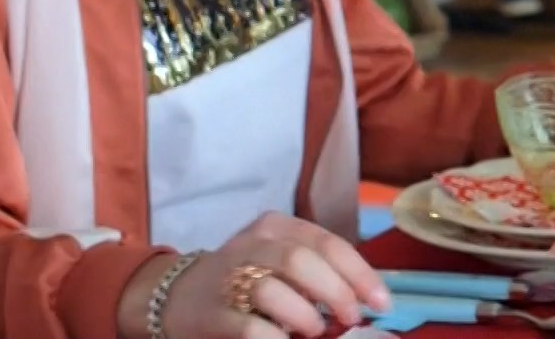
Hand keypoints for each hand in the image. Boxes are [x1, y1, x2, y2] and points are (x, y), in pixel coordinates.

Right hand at [119, 213, 392, 338]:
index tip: (381, 303)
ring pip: (274, 288)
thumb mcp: (280, 261)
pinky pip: (249, 326)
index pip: (329, 244)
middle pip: (303, 261)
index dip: (360, 275)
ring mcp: (227, 276)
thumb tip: (364, 299)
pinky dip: (275, 336)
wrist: (173, 295)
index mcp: (277, 227)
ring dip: (305, 314)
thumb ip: (317, 272)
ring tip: (314, 329)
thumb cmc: (243, 279)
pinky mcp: (210, 312)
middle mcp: (252, 244)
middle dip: (336, 292)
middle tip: (350, 318)